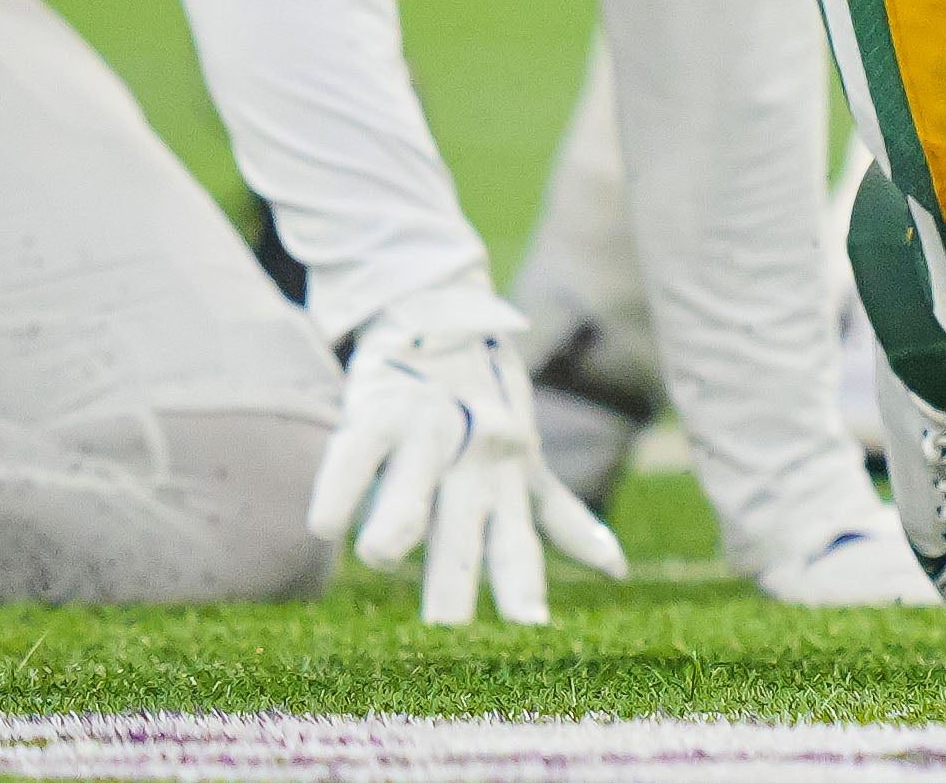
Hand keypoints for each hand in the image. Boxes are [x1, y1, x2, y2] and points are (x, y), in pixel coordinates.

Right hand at [311, 285, 629, 625]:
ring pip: (410, 484)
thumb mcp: (530, 461)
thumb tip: (618, 572)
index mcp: (507, 480)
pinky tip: (326, 524)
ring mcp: (424, 434)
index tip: (530, 630)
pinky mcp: (376, 410)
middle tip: (446, 628)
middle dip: (453, 580)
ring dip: (397, 520)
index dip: (522, 587)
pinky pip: (354, 453)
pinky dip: (339, 487)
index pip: (517, 545)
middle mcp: (470, 462)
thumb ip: (563, 518)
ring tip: (381, 555)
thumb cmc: (486, 407)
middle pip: (460, 531)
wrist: (440, 315)